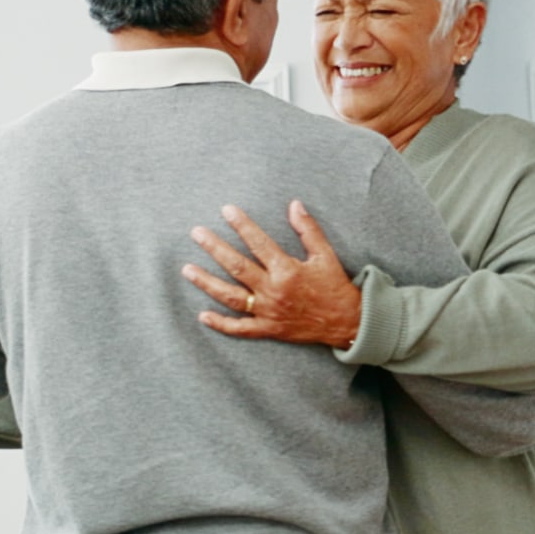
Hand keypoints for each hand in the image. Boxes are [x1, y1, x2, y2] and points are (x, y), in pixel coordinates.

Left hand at [186, 202, 366, 349]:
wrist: (346, 321)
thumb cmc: (335, 286)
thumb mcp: (325, 255)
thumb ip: (308, 230)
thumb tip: (294, 205)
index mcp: (286, 270)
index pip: (258, 243)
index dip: (241, 225)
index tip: (226, 210)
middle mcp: (273, 290)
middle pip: (236, 267)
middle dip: (214, 248)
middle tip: (196, 233)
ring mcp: (268, 311)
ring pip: (231, 297)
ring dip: (207, 283)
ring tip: (187, 270)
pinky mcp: (269, 328)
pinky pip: (240, 328)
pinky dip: (221, 324)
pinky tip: (203, 316)